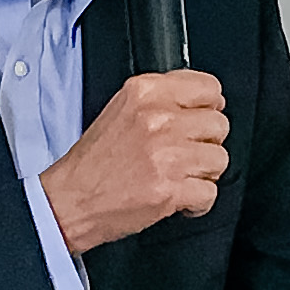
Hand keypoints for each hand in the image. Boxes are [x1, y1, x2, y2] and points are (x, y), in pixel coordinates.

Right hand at [42, 70, 225, 252]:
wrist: (70, 200)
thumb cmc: (93, 162)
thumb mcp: (121, 109)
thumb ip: (161, 100)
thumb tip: (202, 104)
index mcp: (145, 93)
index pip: (208, 87)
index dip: (209, 107)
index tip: (203, 119)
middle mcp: (158, 119)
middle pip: (219, 124)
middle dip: (207, 143)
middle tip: (186, 154)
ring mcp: (166, 154)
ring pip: (219, 159)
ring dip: (204, 173)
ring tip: (180, 176)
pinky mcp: (170, 189)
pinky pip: (210, 193)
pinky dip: (198, 202)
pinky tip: (179, 198)